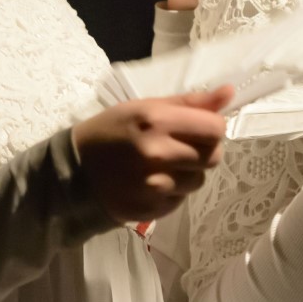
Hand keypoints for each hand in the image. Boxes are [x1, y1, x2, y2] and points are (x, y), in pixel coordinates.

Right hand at [70, 87, 232, 222]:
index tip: (200, 129)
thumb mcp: (144, 107)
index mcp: (155, 121)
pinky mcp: (151, 209)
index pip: (214, 128)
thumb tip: (230, 92)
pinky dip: (173, 191)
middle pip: (213, 156)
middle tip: (183, 148)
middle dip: (205, 151)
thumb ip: (189, 102)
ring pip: (199, 181)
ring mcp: (154, 185)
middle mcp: (157, 153)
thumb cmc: (111, 132)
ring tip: (163, 166)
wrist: (72, 173)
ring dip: (189, 173)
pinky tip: (151, 183)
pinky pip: (180, 199)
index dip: (213, 128)